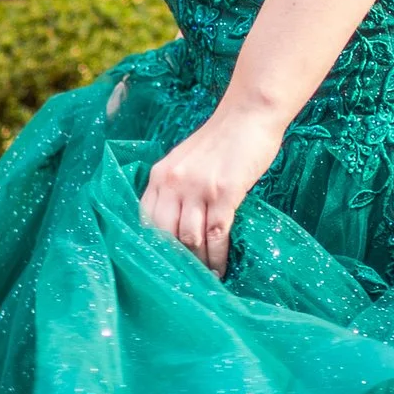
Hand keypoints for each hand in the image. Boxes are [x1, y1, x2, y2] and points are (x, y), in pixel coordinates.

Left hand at [139, 103, 282, 274]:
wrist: (248, 115)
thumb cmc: (222, 139)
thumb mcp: (186, 160)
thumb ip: (176, 187)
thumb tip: (177, 226)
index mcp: (160, 175)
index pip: (145, 219)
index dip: (154, 246)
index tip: (164, 265)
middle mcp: (173, 182)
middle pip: (165, 234)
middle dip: (175, 260)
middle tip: (186, 279)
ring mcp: (197, 188)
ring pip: (189, 239)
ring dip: (198, 263)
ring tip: (207, 278)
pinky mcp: (223, 193)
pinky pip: (216, 234)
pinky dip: (217, 255)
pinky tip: (221, 267)